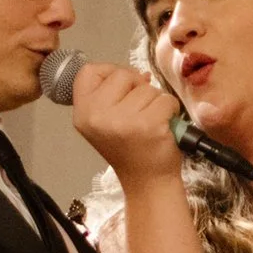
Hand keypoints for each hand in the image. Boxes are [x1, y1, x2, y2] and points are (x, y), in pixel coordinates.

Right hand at [68, 60, 184, 184]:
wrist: (147, 181)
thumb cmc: (129, 148)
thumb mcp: (105, 120)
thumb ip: (113, 93)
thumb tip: (141, 75)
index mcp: (82, 113)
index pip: (89, 71)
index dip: (108, 72)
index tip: (121, 88)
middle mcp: (97, 116)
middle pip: (121, 74)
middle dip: (137, 87)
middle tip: (138, 113)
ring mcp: (123, 121)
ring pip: (147, 87)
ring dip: (155, 101)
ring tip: (149, 123)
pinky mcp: (149, 125)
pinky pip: (166, 99)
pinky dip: (170, 110)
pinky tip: (162, 127)